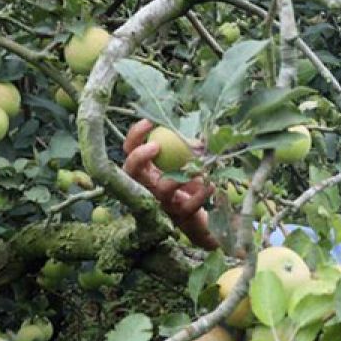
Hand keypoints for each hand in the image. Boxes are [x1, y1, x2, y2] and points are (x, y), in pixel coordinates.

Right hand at [122, 120, 218, 249]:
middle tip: (156, 146)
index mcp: (148, 170)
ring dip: (178, 176)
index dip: (135, 136)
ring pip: (162, 189)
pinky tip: (210, 185)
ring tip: (197, 169)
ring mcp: (163, 202)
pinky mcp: (180, 215)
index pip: (130, 151)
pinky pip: (188, 205)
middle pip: (131, 172)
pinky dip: (200, 193)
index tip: (149, 122)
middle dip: (139, 157)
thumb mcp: (189, 161)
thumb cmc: (192, 184)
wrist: (204, 218)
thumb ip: (188, 147)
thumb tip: (200, 137)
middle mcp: (149, 187)